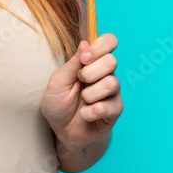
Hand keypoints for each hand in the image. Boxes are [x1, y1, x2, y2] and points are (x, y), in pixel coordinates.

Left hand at [39, 32, 122, 151]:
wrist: (60, 130)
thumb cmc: (58, 102)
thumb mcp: (58, 81)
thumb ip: (73, 63)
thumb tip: (85, 43)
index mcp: (93, 62)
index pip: (109, 42)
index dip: (99, 46)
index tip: (84, 58)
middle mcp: (106, 74)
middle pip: (112, 61)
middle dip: (90, 72)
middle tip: (80, 81)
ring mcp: (112, 92)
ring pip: (111, 83)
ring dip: (90, 94)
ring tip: (83, 101)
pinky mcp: (115, 111)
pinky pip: (109, 106)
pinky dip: (91, 111)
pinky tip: (85, 114)